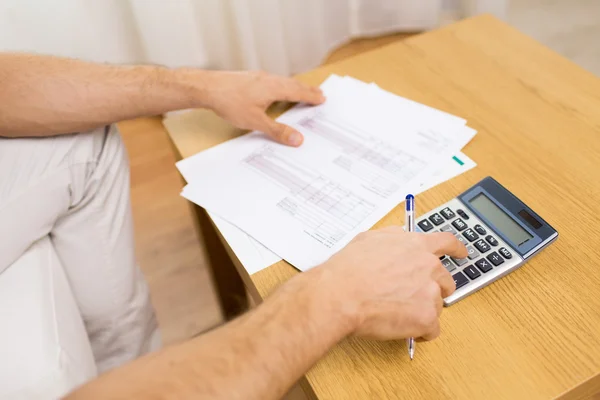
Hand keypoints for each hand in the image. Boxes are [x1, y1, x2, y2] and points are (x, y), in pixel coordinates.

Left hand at [200, 70, 324, 145]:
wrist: (207, 87)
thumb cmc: (230, 102)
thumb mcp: (256, 121)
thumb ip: (277, 130)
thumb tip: (297, 139)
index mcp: (274, 88)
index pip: (298, 92)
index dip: (311, 96)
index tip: (322, 99)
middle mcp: (268, 79)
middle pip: (292, 84)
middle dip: (306, 90)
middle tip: (318, 93)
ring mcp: (258, 77)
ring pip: (282, 81)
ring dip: (294, 87)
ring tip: (301, 91)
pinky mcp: (249, 78)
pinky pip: (272, 81)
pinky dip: (281, 85)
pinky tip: (276, 89)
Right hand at [315, 227, 466, 340]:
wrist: (340, 295)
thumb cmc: (348, 269)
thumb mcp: (369, 238)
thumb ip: (392, 237)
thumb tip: (401, 237)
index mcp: (416, 245)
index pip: (448, 243)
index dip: (457, 249)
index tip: (462, 253)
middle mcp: (429, 266)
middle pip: (445, 281)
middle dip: (432, 289)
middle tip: (411, 296)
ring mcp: (430, 292)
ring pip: (437, 305)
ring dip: (422, 309)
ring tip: (395, 311)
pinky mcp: (426, 317)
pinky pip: (432, 329)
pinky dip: (420, 331)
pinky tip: (401, 326)